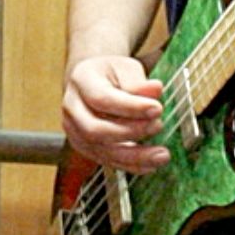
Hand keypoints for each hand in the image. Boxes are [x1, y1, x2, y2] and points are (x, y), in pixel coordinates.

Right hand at [62, 55, 170, 171]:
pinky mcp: (85, 147)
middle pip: (95, 129)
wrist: (94, 83)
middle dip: (130, 132)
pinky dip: (131, 165)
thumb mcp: (125, 68)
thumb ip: (138, 81)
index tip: (157, 108)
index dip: (130, 107)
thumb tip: (156, 89)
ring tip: (162, 154)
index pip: (101, 98)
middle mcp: (72, 108)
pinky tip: (151, 164)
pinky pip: (108, 161)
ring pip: (101, 150)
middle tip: (158, 126)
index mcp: (81, 81)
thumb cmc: (112, 74)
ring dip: (134, 156)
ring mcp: (75, 131)